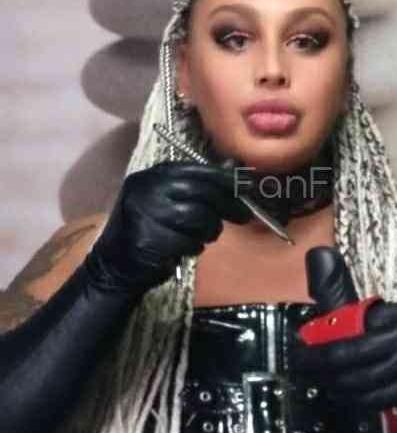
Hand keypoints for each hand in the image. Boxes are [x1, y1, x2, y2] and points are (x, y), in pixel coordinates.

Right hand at [86, 160, 254, 296]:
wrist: (114, 265)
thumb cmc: (151, 228)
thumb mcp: (172, 200)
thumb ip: (202, 183)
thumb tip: (236, 166)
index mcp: (154, 174)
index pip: (199, 170)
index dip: (226, 179)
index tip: (247, 188)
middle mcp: (148, 188)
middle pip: (203, 192)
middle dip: (228, 206)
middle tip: (243, 216)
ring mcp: (146, 212)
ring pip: (200, 218)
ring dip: (209, 231)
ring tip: (203, 236)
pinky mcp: (148, 239)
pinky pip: (189, 242)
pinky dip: (194, 248)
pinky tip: (184, 249)